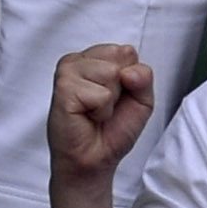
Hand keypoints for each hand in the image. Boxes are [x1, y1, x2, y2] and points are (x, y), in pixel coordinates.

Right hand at [45, 45, 155, 192]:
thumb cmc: (114, 127)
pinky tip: (87, 116)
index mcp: (95, 59)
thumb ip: (144, 78)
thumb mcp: (142, 99)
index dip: (131, 77)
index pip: (126, 51)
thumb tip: (129, 71)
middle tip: (105, 104)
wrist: (96, 156)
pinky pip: (101, 93)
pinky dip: (101, 110)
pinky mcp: (62, 89)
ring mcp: (68, 73)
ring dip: (111, 99)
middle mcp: (78, 62)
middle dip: (123, 86)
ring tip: (96, 110)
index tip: (118, 95)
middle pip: (120, 55)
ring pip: (111, 72)